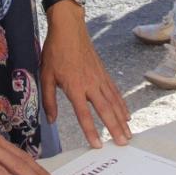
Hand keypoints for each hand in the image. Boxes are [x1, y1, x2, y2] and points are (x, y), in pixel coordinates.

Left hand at [40, 6, 130, 147]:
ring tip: (129, 134)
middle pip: (105, 110)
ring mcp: (99, 78)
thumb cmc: (55, 52)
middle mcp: (90, 84)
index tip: (98, 145)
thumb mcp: (46, 76)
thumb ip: (49, 100)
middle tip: (123, 144)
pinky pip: (115, 92)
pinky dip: (122, 104)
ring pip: (114, 102)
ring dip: (122, 119)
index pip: (84, 114)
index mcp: (74, 87)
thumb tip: (51, 120)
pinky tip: (126, 114)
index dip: (91, 131)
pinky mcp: (103, 73)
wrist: (69, 29)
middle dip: (115, 128)